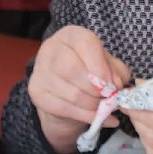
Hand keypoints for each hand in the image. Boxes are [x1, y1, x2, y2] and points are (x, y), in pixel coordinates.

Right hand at [28, 25, 131, 152]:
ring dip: (93, 105)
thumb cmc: (91, 69)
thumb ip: (116, 72)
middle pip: (72, 69)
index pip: (86, 45)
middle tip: (108, 98)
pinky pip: (63, 109)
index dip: (101, 67)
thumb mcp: (108, 65)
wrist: (66, 85)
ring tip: (104, 107)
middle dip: (95, 89)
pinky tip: (99, 118)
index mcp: (71, 35)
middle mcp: (51, 48)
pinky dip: (85, 117)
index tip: (112, 85)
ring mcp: (40, 71)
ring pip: (70, 93)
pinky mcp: (36, 92)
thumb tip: (115, 86)